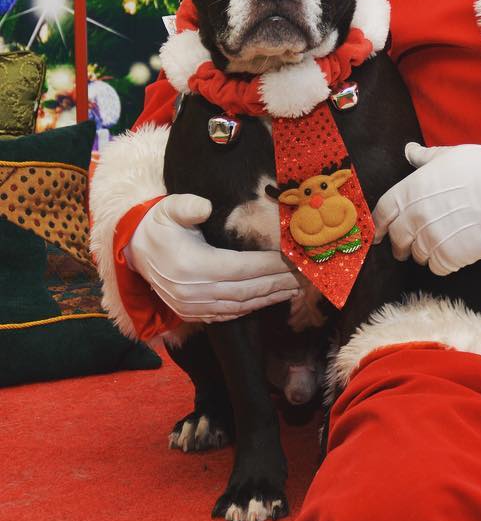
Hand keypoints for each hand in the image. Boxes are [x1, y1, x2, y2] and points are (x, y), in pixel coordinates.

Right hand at [126, 193, 299, 321]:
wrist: (135, 250)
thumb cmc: (159, 225)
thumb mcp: (170, 208)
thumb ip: (188, 206)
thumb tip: (205, 207)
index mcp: (192, 265)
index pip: (241, 268)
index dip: (270, 266)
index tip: (293, 259)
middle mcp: (193, 291)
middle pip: (246, 290)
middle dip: (277, 283)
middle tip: (303, 276)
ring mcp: (192, 306)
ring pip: (240, 305)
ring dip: (269, 297)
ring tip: (294, 288)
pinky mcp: (192, 313)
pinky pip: (227, 314)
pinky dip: (251, 308)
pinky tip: (269, 299)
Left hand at [372, 143, 480, 276]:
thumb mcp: (449, 155)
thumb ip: (424, 157)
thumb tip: (409, 150)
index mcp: (411, 191)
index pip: (382, 213)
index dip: (380, 224)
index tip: (381, 232)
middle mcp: (415, 217)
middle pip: (397, 239)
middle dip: (400, 245)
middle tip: (406, 248)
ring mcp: (431, 239)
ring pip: (417, 255)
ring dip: (423, 253)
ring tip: (436, 247)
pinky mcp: (449, 257)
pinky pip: (436, 267)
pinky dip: (441, 263)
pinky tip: (452, 254)